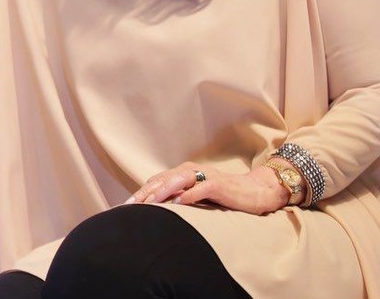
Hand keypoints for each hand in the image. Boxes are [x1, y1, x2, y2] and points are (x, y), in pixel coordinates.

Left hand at [126, 161, 288, 214]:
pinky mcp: (219, 184)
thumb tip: (156, 209)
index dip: (141, 193)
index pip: (156, 181)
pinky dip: (189, 195)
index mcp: (183, 173)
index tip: (126, 206)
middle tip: (130, 206)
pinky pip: (201, 188)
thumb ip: (178, 198)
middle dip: (145, 193)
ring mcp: (205, 176)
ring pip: (178, 180)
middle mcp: (191, 170)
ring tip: (149, 203)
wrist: (256, 191)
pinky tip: (178, 203)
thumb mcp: (197, 196)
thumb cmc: (224, 196)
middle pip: (162, 180)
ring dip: (163, 191)